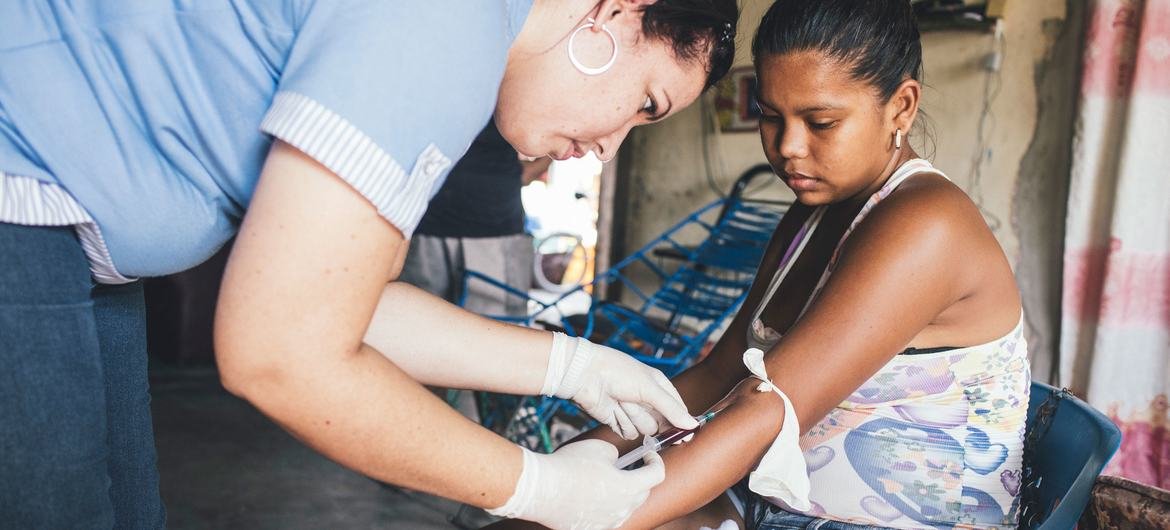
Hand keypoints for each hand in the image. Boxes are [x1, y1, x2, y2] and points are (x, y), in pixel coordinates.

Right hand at [487, 439, 664, 529]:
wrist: (541, 489)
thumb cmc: (569, 466)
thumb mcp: (599, 448)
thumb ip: (617, 455)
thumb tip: (618, 461)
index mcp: (629, 487)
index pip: (657, 476)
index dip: (656, 462)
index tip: (649, 455)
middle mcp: (622, 509)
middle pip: (643, 494)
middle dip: (640, 478)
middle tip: (630, 466)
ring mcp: (608, 522)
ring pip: (625, 508)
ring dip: (623, 494)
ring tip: (607, 481)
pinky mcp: (593, 529)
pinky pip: (608, 518)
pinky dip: (606, 507)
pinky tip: (593, 496)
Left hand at [541, 333, 697, 439]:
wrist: (585, 375)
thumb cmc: (619, 372)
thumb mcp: (650, 388)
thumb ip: (671, 409)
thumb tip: (692, 425)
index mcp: (658, 386)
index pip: (678, 409)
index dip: (682, 423)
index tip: (687, 436)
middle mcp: (647, 401)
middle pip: (662, 423)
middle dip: (655, 420)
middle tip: (645, 411)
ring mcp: (632, 412)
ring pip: (645, 429)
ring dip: (635, 417)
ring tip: (622, 401)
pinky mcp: (617, 422)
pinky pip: (628, 433)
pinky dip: (622, 423)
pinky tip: (613, 409)